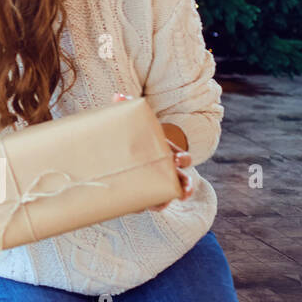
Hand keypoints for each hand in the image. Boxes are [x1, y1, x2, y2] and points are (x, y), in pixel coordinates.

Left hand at [112, 95, 192, 212]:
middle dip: (186, 185)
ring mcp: (158, 182)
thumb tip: (118, 95)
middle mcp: (166, 169)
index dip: (183, 159)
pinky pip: (151, 201)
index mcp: (166, 152)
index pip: (183, 157)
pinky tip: (140, 206)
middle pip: (184, 179)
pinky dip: (147, 204)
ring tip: (161, 205)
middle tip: (183, 190)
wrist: (115, 147)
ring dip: (167, 200)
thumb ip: (126, 107)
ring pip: (170, 194)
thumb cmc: (128, 133)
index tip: (177, 159)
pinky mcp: (145, 191)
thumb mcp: (129, 121)